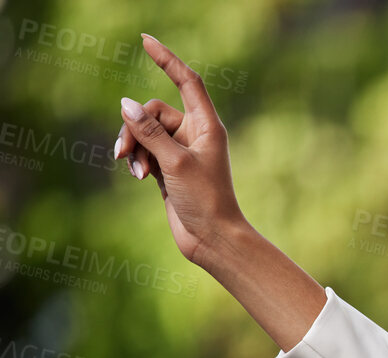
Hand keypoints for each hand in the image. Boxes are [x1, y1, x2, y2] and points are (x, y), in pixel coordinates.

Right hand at [114, 33, 244, 265]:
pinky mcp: (169, 167)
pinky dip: (137, 160)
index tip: (145, 39)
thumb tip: (125, 104)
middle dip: (134, 127)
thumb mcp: (174, 162)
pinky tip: (138, 177)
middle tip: (124, 153)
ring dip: (134, 147)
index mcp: (207, 126)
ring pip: (144, 131)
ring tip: (134, 170)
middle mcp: (195, 134)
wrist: (212, 238)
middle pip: (153, 111)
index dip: (167, 59)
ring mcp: (181, 150)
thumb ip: (149, 132)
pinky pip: (144, 150)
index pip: (187, 81)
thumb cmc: (205, 200)